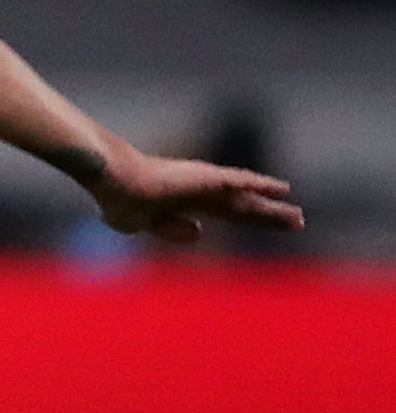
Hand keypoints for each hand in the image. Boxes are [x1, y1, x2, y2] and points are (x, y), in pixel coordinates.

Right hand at [81, 143, 302, 245]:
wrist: (113, 183)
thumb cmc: (118, 199)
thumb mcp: (141, 223)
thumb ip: (170, 228)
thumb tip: (199, 234)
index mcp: (186, 202)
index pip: (227, 212)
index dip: (249, 219)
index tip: (267, 224)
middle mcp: (201, 191)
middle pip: (244, 207)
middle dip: (270, 216)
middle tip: (297, 222)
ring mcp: (205, 184)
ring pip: (248, 199)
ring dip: (273, 208)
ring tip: (298, 216)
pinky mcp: (207, 178)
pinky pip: (242, 182)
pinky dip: (262, 185)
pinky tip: (283, 190)